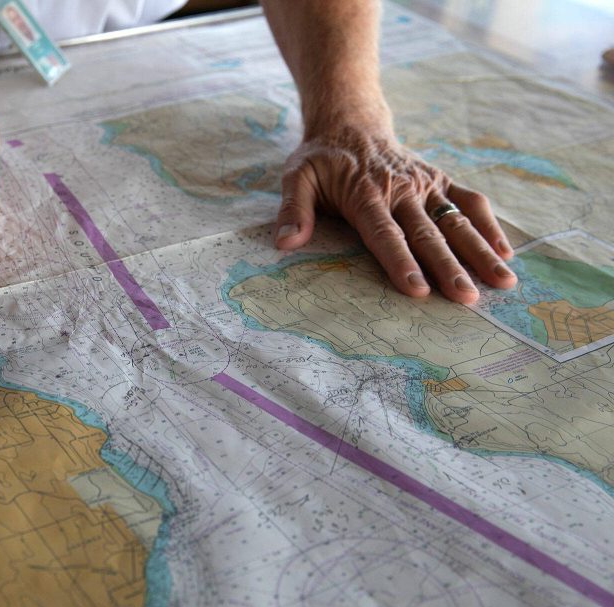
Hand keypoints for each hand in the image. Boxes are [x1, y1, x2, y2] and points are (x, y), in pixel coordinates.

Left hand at [273, 124, 516, 302]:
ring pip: (456, 220)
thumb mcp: (296, 177)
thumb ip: (292, 210)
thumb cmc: (320, 159)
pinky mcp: (440, 181)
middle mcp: (401, 189)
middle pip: (426, 233)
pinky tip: (506, 253)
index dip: (400, 260)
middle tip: (466, 298)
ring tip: (502, 281)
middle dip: (448, 267)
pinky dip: (490, 225)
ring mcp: (425, 185)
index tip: (417, 288)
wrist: (351, 122)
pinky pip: (470, 202)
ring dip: (480, 251)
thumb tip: (286, 242)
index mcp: (365, 193)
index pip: (384, 232)